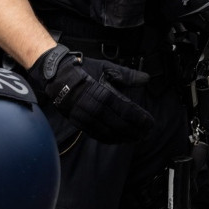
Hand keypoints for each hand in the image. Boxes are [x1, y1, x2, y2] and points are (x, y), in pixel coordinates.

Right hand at [26, 44, 153, 143]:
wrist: (58, 77)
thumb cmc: (84, 71)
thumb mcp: (107, 69)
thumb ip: (128, 76)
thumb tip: (147, 78)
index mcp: (105, 95)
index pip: (128, 111)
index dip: (141, 119)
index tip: (150, 123)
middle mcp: (96, 109)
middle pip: (120, 125)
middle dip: (136, 131)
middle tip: (147, 134)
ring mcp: (87, 118)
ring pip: (109, 133)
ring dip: (125, 137)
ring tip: (136, 138)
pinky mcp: (80, 123)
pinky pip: (97, 135)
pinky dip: (110, 139)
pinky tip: (119, 139)